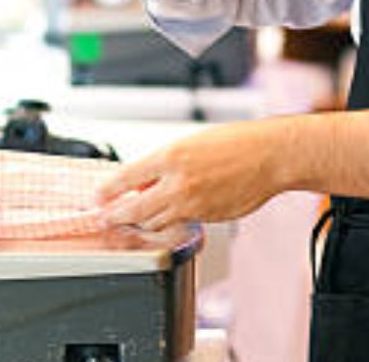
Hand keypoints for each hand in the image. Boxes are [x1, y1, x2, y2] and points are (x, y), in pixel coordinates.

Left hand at [96, 120, 291, 230]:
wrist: (269, 156)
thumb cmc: (237, 142)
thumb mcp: (192, 142)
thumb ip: (165, 163)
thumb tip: (144, 181)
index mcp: (171, 157)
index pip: (125, 178)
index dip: (107, 191)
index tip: (99, 196)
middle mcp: (178, 183)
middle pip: (134, 211)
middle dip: (116, 217)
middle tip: (107, 218)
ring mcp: (192, 205)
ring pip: (155, 224)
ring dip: (142, 224)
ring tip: (134, 221)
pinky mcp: (206, 219)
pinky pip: (180, 226)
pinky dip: (170, 224)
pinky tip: (168, 218)